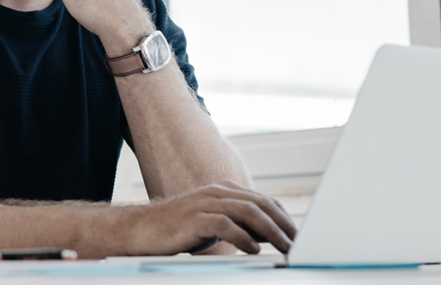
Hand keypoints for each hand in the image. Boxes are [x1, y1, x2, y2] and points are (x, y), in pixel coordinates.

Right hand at [119, 180, 297, 255]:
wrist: (141, 230)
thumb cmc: (179, 230)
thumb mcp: (213, 224)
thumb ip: (239, 224)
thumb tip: (270, 234)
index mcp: (222, 191)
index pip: (263, 200)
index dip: (284, 218)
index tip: (299, 236)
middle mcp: (215, 193)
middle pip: (259, 204)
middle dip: (283, 224)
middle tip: (298, 244)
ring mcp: (203, 203)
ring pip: (246, 211)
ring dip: (270, 231)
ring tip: (284, 247)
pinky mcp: (193, 219)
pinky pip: (224, 224)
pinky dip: (242, 236)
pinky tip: (253, 249)